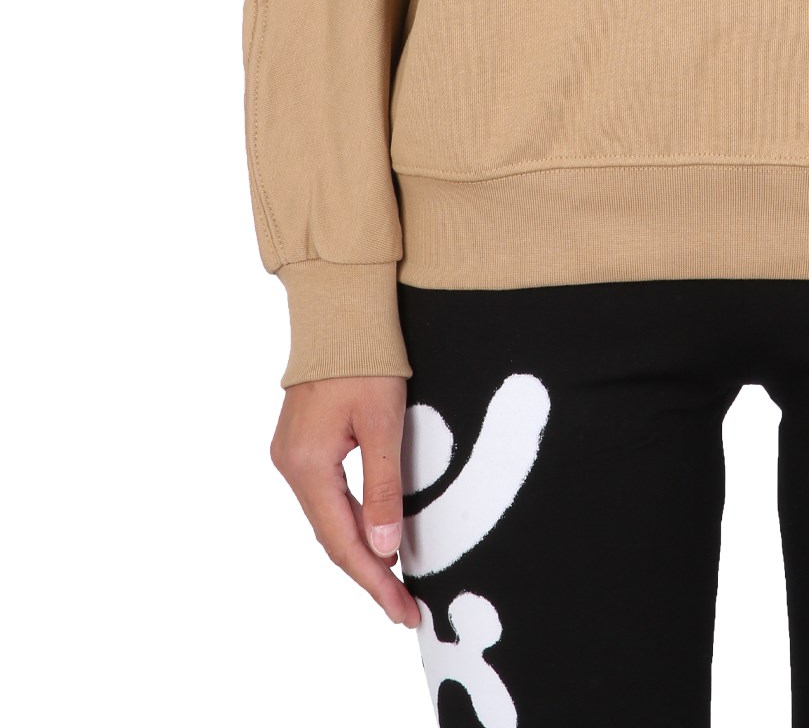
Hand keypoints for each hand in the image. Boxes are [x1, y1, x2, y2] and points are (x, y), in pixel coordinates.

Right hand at [269, 374, 420, 627]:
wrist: (340, 312)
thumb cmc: (365, 360)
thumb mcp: (384, 423)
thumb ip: (383, 488)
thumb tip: (385, 549)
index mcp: (307, 465)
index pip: (342, 541)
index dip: (374, 580)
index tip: (401, 610)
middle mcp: (291, 466)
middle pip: (331, 536)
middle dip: (368, 573)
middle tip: (403, 607)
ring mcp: (292, 456)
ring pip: (328, 519)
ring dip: (360, 549)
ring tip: (395, 581)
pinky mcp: (301, 445)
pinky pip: (326, 497)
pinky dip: (351, 521)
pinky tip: (375, 534)